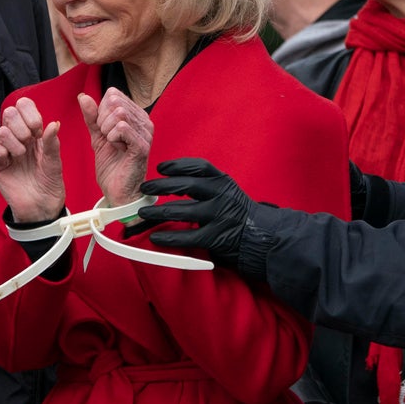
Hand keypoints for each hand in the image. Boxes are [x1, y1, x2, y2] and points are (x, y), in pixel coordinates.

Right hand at [0, 97, 64, 222]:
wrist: (41, 207)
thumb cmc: (49, 183)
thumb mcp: (55, 162)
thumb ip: (53, 142)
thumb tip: (54, 123)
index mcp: (32, 132)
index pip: (24, 106)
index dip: (30, 114)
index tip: (38, 131)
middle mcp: (17, 138)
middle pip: (9, 113)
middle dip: (22, 127)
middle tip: (30, 143)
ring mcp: (4, 150)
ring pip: (1, 130)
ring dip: (14, 142)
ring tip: (21, 156)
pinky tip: (8, 160)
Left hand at [80, 88, 153, 206]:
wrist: (118, 190)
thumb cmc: (111, 164)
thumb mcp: (97, 135)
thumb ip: (91, 116)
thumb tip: (82, 96)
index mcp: (135, 115)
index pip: (113, 95)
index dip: (100, 110)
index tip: (103, 128)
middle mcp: (144, 120)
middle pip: (115, 102)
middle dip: (102, 119)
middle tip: (106, 137)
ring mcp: (145, 133)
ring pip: (118, 114)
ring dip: (107, 130)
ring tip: (112, 143)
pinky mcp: (142, 146)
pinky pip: (122, 128)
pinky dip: (112, 138)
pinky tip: (117, 148)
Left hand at [137, 158, 253, 267]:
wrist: (261, 235)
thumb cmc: (236, 211)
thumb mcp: (226, 190)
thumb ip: (205, 185)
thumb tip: (171, 182)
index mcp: (222, 181)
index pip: (198, 167)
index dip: (177, 165)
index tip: (160, 168)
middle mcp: (221, 196)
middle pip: (186, 186)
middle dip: (161, 186)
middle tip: (145, 188)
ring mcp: (218, 216)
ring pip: (182, 212)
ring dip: (158, 212)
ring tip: (144, 213)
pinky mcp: (216, 237)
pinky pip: (187, 237)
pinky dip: (169, 238)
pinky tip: (156, 238)